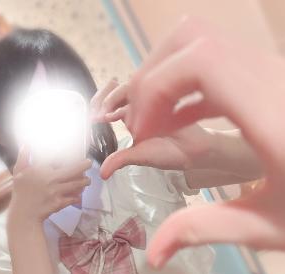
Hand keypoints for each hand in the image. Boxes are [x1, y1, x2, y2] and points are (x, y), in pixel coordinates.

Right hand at [8, 146, 90, 225]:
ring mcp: (56, 192)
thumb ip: (23, 158)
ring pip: (75, 184)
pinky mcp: (59, 203)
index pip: (57, 159)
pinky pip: (73, 198)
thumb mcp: (18, 173)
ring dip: (84, 182)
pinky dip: (77, 196)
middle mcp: (51, 180)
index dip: (68, 155)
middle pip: (72, 171)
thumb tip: (25, 146)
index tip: (75, 154)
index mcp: (41, 170)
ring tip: (88, 180)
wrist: (24, 214)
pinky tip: (79, 195)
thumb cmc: (20, 193)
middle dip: (83, 166)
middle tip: (89, 163)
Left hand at [91, 78, 214, 178]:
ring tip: (107, 116)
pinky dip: (132, 97)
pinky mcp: (162, 94)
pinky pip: (145, 87)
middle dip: (102, 99)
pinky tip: (123, 112)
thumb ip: (119, 160)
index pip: (108, 105)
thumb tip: (101, 174)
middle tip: (96, 115)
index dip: (97, 109)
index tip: (91, 121)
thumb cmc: (169, 153)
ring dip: (113, 98)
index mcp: (130, 117)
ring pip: (127, 87)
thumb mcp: (138, 157)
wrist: (193, 150)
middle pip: (113, 91)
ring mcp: (151, 99)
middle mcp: (138, 106)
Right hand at [119, 18, 284, 270]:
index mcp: (279, 117)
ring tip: (161, 129)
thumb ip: (205, 230)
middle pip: (197, 39)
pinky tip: (196, 126)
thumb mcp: (273, 231)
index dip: (153, 88)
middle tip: (142, 128)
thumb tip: (154, 252)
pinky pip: (240, 67)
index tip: (141, 135)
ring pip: (218, 47)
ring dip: (178, 80)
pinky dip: (205, 88)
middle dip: (154, 77)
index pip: (199, 61)